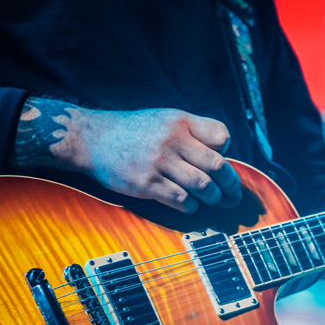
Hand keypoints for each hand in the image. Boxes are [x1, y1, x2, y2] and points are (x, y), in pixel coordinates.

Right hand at [12, 98, 241, 212]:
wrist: (92, 138)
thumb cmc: (133, 131)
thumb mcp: (164, 118)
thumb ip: (192, 130)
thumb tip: (223, 152)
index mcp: (180, 121)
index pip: (221, 136)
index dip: (226, 151)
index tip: (222, 161)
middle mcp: (172, 140)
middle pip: (217, 166)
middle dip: (230, 184)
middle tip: (233, 194)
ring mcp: (159, 163)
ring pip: (203, 187)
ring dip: (213, 198)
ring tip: (212, 200)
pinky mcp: (147, 184)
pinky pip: (182, 200)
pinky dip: (191, 206)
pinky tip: (189, 204)